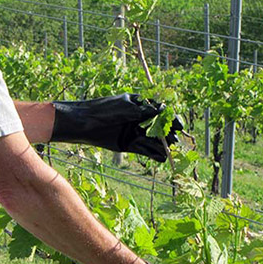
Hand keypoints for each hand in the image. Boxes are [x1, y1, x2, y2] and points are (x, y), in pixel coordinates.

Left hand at [51, 93, 182, 161]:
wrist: (84, 123)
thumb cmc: (103, 110)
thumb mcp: (125, 107)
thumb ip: (143, 111)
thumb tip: (162, 111)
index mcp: (139, 105)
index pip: (160, 112)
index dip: (171, 118)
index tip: (178, 125)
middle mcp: (138, 120)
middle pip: (159, 127)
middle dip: (168, 133)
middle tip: (175, 139)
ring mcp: (134, 133)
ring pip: (153, 140)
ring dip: (162, 145)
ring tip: (170, 149)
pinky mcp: (128, 145)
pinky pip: (144, 150)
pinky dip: (153, 154)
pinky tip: (161, 157)